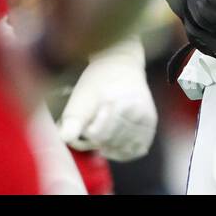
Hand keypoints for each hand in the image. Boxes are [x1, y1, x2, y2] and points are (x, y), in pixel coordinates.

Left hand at [58, 36, 157, 162]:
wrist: (121, 64)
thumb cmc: (99, 80)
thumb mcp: (81, 96)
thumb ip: (73, 119)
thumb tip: (64, 138)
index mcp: (123, 104)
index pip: (99, 136)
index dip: (88, 132)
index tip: (88, 118)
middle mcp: (140, 112)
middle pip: (111, 142)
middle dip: (98, 139)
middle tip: (94, 123)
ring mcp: (148, 120)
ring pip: (124, 148)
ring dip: (110, 145)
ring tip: (103, 130)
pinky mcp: (151, 125)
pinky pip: (137, 149)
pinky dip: (124, 151)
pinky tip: (113, 145)